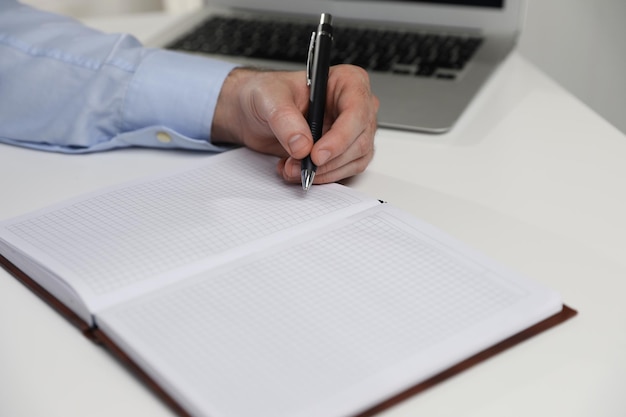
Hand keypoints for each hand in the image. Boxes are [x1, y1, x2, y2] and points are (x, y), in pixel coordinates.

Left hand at [211, 65, 378, 184]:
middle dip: (328, 160)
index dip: (340, 136)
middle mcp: (354, 106)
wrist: (254, 113)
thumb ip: (286, 119)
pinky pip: (344, 170)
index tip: (317, 155)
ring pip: (354, 160)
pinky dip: (321, 176)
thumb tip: (303, 145)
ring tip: (292, 168)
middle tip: (297, 166)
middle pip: (360, 140)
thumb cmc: (265, 94)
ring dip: (323, 171)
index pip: (357, 111)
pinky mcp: (343, 152)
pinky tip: (298, 170)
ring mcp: (351, 131)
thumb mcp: (269, 98)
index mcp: (345, 81)